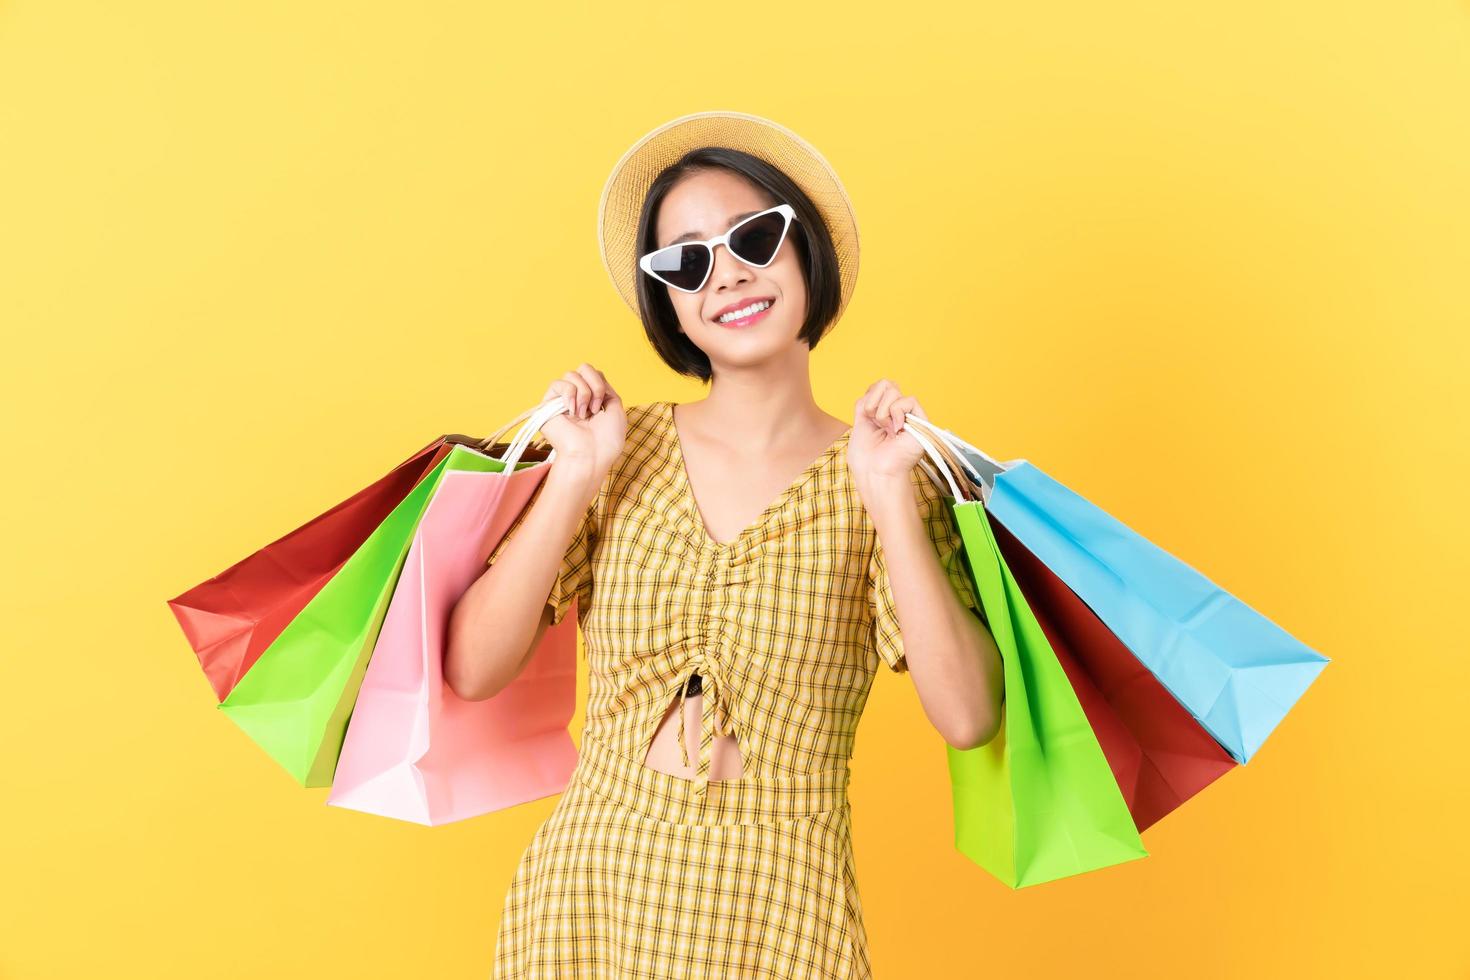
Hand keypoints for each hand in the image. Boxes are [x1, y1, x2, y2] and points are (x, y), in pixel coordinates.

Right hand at [537, 363, 626, 477]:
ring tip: (583, 414)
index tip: (604, 404)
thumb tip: (592, 376)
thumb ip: (605, 387)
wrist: (591, 455)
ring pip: (571, 374)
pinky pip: (557, 383)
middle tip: (595, 409)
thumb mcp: (616, 407)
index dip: (601, 383)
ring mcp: (562, 401)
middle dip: (595, 386)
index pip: (595, 373)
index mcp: (592, 399)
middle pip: (584, 368)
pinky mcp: (547, 406)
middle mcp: (576, 398)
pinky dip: (569, 394)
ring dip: (583, 393)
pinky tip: (572, 412)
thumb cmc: (606, 439)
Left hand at [847, 379, 927, 490]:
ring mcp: (909, 417)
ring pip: (894, 390)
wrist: (874, 473)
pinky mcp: (922, 422)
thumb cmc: (866, 457)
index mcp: (884, 413)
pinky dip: (896, 412)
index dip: (869, 396)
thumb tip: (878, 389)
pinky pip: (909, 400)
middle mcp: (897, 413)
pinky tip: (896, 430)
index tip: (866, 416)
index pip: (878, 387)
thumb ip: (866, 402)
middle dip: (873, 403)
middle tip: (876, 424)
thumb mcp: (859, 422)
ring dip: (882, 411)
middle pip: (886, 383)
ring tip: (886, 430)